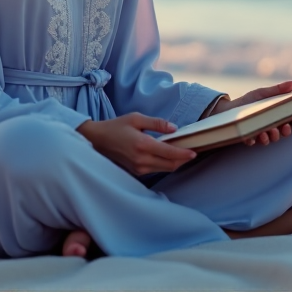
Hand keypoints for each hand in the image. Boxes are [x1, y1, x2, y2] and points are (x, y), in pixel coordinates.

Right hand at [76, 113, 196, 175]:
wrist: (96, 140)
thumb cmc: (116, 127)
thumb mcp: (136, 118)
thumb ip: (156, 123)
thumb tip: (174, 129)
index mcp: (142, 145)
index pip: (169, 153)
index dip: (184, 153)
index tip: (194, 152)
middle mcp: (141, 160)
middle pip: (170, 165)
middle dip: (183, 159)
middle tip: (192, 151)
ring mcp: (138, 168)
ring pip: (164, 169)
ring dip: (175, 163)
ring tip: (182, 153)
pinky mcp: (136, 172)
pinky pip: (155, 170)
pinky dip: (165, 164)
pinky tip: (168, 156)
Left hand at [211, 80, 291, 146]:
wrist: (228, 109)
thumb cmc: (248, 101)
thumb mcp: (262, 93)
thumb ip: (277, 90)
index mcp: (277, 114)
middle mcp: (272, 126)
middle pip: (285, 131)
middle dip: (287, 131)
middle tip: (286, 127)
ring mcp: (261, 133)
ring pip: (272, 138)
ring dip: (273, 136)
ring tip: (269, 130)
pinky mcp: (249, 137)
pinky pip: (254, 141)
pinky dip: (254, 139)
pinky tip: (253, 136)